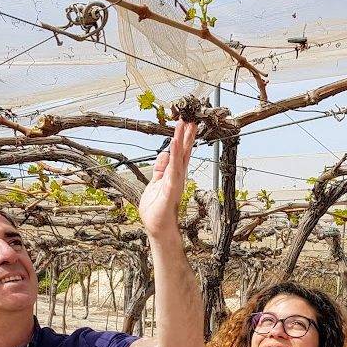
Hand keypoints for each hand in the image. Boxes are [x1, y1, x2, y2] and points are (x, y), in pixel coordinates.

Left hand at [138, 119, 197, 238]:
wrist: (158, 228)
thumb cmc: (157, 210)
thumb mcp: (155, 183)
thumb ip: (160, 169)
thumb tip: (164, 154)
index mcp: (173, 174)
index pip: (180, 153)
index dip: (183, 138)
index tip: (185, 123)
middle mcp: (177, 176)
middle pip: (184, 152)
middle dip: (187, 135)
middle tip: (191, 118)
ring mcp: (175, 182)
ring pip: (180, 158)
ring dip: (183, 141)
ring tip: (186, 125)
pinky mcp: (170, 189)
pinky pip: (172, 170)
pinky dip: (175, 156)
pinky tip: (175, 144)